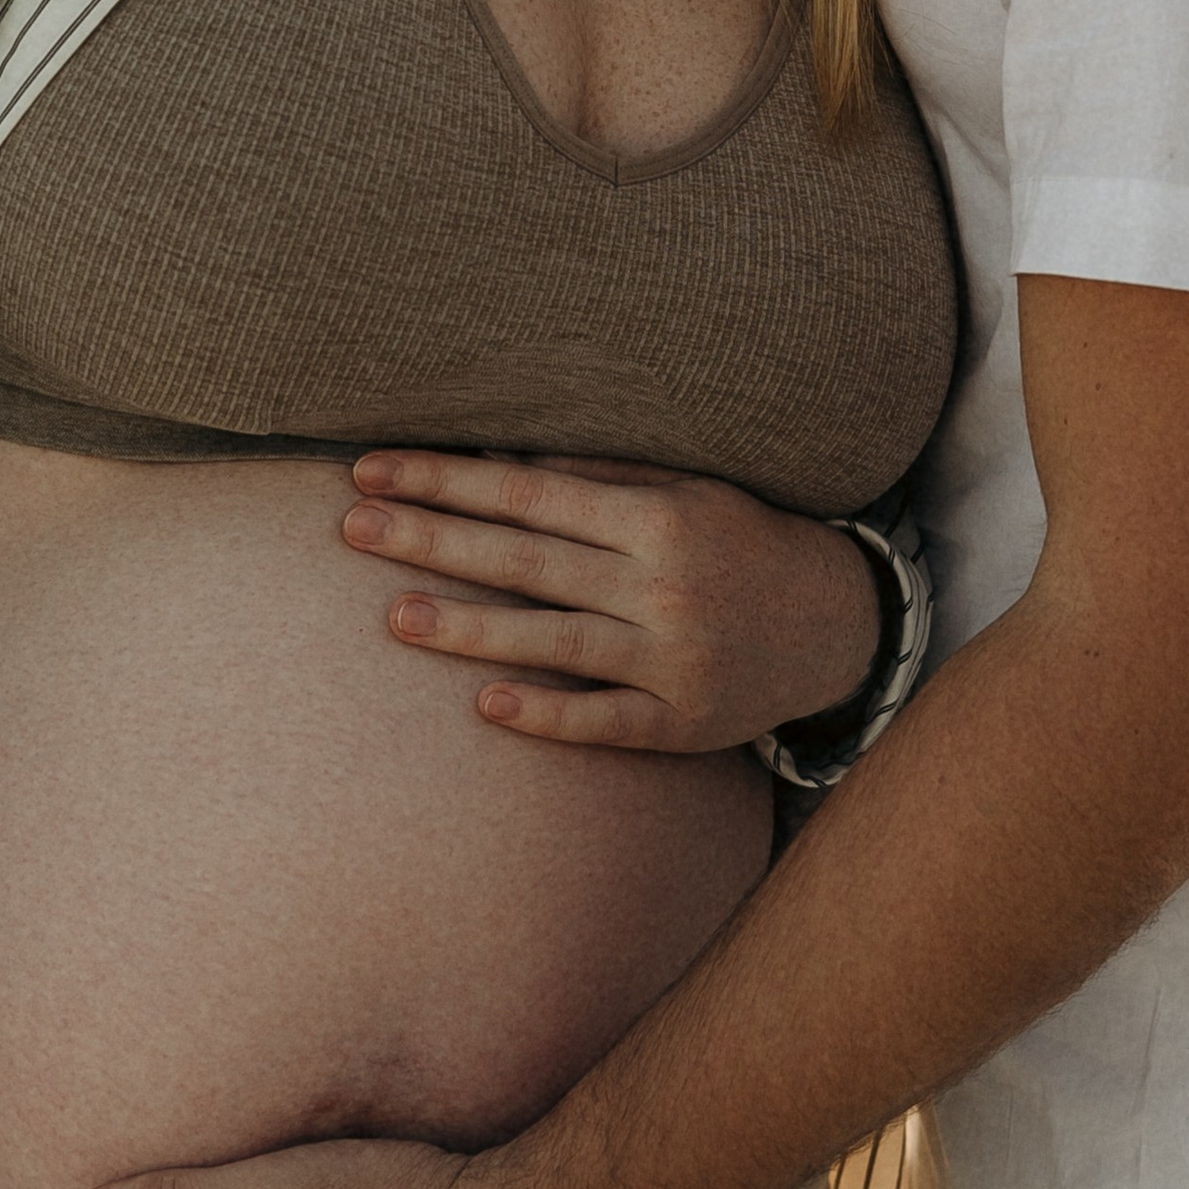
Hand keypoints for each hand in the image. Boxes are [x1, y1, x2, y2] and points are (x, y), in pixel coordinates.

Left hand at [342, 451, 881, 748]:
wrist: (838, 623)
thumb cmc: (740, 541)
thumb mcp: (684, 489)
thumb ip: (598, 479)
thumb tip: (498, 466)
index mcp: (655, 516)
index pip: (526, 495)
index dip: (445, 481)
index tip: (373, 470)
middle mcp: (661, 585)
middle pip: (526, 562)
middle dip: (432, 541)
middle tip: (351, 527)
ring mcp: (671, 658)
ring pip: (555, 641)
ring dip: (470, 629)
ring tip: (394, 616)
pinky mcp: (682, 723)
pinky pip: (604, 720)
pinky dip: (547, 713)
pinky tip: (486, 705)